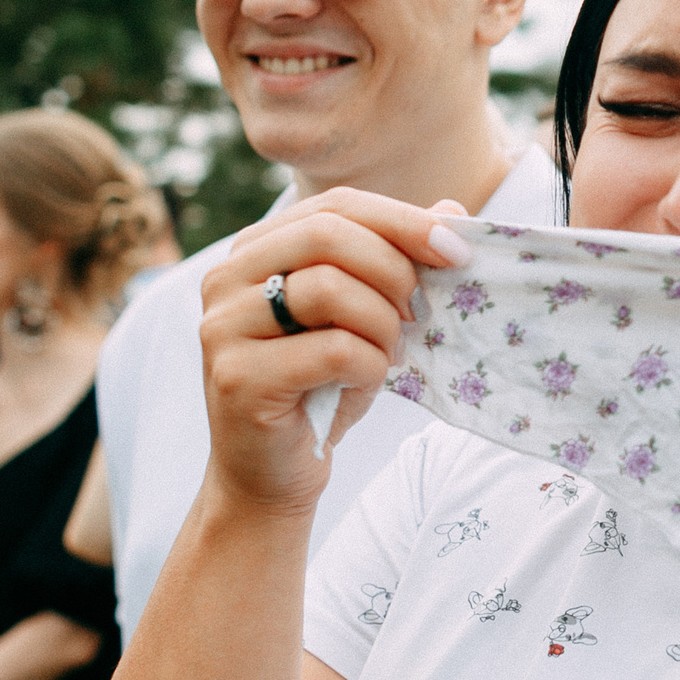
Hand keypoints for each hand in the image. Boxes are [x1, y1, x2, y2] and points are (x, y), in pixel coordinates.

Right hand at [197, 188, 468, 513]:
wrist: (272, 474)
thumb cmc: (321, 388)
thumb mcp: (364, 317)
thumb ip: (397, 261)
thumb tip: (451, 209)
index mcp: (255, 249)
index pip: (335, 206)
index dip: (402, 220)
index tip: (455, 249)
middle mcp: (226, 278)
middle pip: (329, 235)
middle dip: (394, 269)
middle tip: (421, 309)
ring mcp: (223, 327)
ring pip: (329, 289)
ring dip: (382, 324)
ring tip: (388, 353)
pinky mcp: (237, 377)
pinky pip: (331, 350)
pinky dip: (369, 366)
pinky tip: (366, 381)